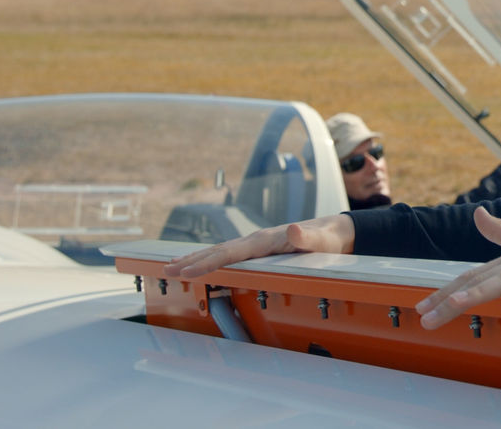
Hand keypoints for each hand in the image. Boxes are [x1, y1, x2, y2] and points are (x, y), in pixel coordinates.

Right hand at [162, 214, 355, 278]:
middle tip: (167, 271)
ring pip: (219, 252)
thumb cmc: (327, 240)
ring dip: (195, 260)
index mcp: (266, 240)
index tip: (188, 271)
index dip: (209, 262)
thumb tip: (292, 229)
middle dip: (192, 262)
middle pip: (218, 251)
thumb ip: (306, 238)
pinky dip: (208, 259)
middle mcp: (256, 240)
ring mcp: (255, 244)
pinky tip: (196, 265)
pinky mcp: (257, 250)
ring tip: (170, 268)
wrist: (333, 232)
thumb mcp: (321, 241)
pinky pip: (227, 255)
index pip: (231, 253)